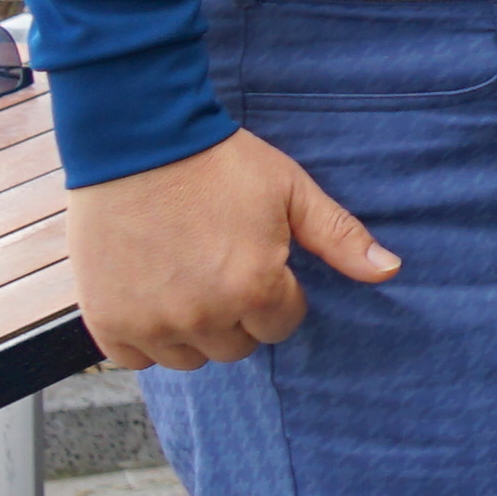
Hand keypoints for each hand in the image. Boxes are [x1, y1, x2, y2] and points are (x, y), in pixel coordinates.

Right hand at [66, 130, 397, 367]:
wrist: (137, 136)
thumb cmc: (219, 161)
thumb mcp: (290, 191)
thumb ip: (339, 237)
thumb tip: (390, 270)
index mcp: (254, 287)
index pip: (281, 325)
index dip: (276, 292)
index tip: (257, 259)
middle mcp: (203, 315)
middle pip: (236, 347)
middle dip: (237, 313)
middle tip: (219, 265)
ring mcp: (151, 321)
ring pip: (188, 358)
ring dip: (193, 331)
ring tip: (185, 281)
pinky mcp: (106, 318)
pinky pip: (135, 359)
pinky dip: (144, 337)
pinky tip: (150, 295)